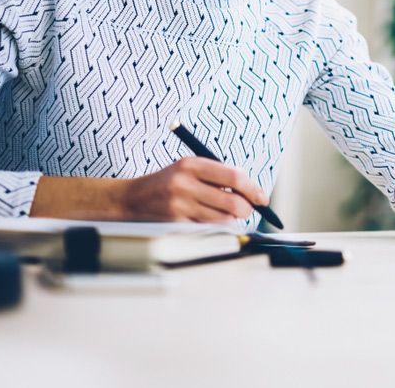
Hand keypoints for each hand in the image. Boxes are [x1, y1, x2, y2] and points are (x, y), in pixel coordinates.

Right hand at [120, 157, 269, 222]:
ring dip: (231, 219)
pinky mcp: (175, 224)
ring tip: (225, 212)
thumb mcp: (189, 168)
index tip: (262, 198)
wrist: (132, 199)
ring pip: (223, 219)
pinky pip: (208, 229)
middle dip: (246, 208)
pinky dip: (215, 226)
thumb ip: (218, 175)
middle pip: (232, 202)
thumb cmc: (168, 182)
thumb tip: (251, 190)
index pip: (233, 177)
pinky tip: (209, 219)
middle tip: (248, 209)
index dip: (253, 189)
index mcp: (191, 165)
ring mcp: (179, 206)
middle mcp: (184, 184)